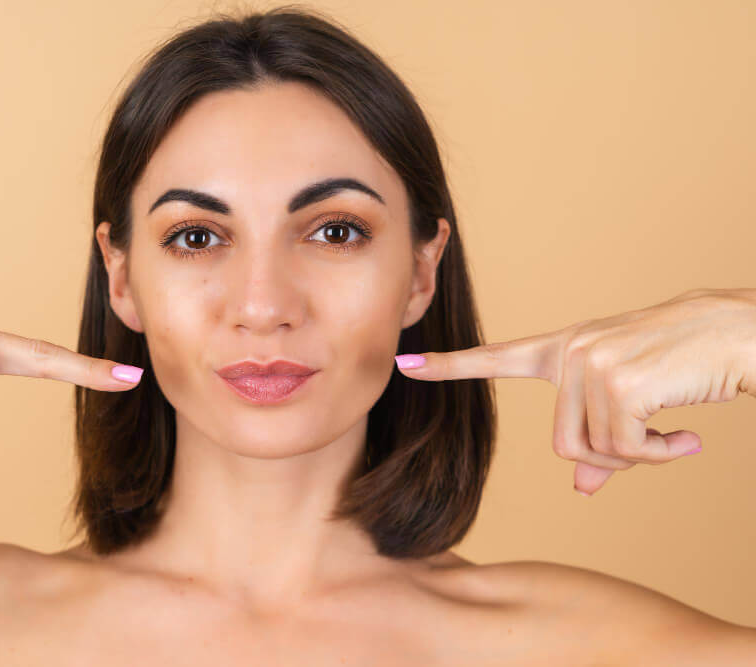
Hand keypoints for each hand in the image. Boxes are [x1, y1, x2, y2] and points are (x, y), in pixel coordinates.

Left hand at [395, 287, 755, 495]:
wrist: (737, 335)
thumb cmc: (681, 366)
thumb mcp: (630, 401)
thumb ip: (600, 443)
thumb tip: (580, 489)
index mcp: (564, 349)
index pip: (495, 358)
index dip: (449, 367)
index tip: (406, 367)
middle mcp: (570, 352)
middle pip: (563, 445)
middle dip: (610, 458)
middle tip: (653, 440)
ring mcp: (592, 364)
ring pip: (593, 450)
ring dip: (640, 456)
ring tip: (670, 429)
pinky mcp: (619, 383)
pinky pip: (626, 450)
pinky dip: (659, 454)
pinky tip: (685, 434)